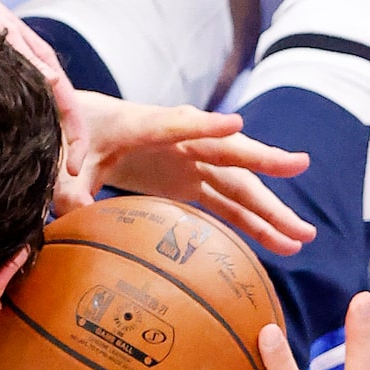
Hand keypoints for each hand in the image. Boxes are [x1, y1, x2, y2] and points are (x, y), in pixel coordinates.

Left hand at [0, 0, 92, 211]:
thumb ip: (25, 60)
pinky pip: (5, 114)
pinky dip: (8, 135)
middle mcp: (32, 72)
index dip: (76, 140)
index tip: (75, 170)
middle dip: (57, 151)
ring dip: (33, 146)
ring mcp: (11, 78)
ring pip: (30, 118)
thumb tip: (57, 84)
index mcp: (41, 62)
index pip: (70, 106)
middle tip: (54, 189)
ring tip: (29, 181)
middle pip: (54, 117)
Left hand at [80, 97, 314, 253]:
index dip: (204, 126)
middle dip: (262, 161)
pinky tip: (279, 245)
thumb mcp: (66, 162)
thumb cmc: (75, 135)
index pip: (177, 124)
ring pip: (237, 185)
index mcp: (145, 125)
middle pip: (226, 153)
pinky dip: (253, 224)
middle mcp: (178, 140)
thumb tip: (73, 211)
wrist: (80, 126)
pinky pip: (228, 204)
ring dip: (269, 210)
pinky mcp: (191, 180)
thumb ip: (70, 187)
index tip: (236, 125)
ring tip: (303, 237)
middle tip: (300, 165)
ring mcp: (189, 161)